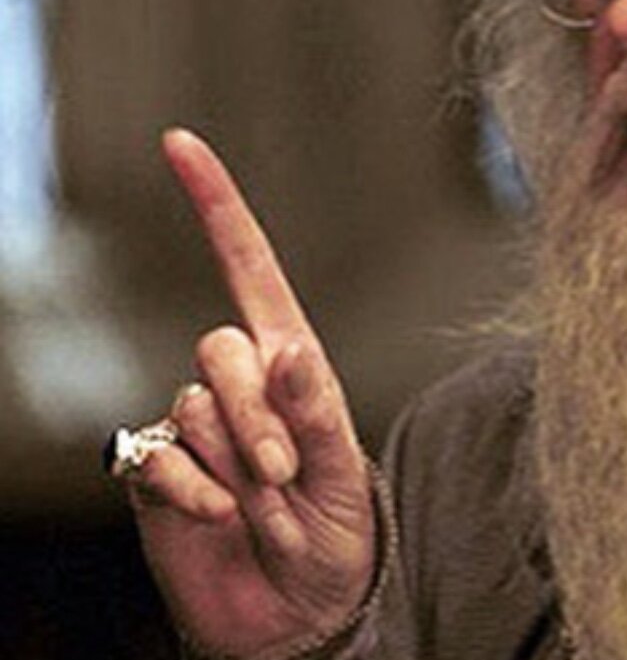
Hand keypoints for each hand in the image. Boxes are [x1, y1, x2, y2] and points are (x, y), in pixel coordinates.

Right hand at [128, 129, 374, 658]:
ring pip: (194, 403)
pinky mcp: (157, 470)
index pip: (249, 265)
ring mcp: (193, 426)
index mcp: (290, 362)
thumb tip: (286, 353)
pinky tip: (218, 518)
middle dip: (259, 416)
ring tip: (263, 504)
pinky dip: (192, 491)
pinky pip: (158, 455)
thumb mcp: (340, 472)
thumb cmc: (334, 533)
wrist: (296, 612)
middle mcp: (237, 383)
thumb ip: (315, 412)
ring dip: (235, 460)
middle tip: (285, 476)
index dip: (215, 203)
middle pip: (220, 347)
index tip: (179, 142)